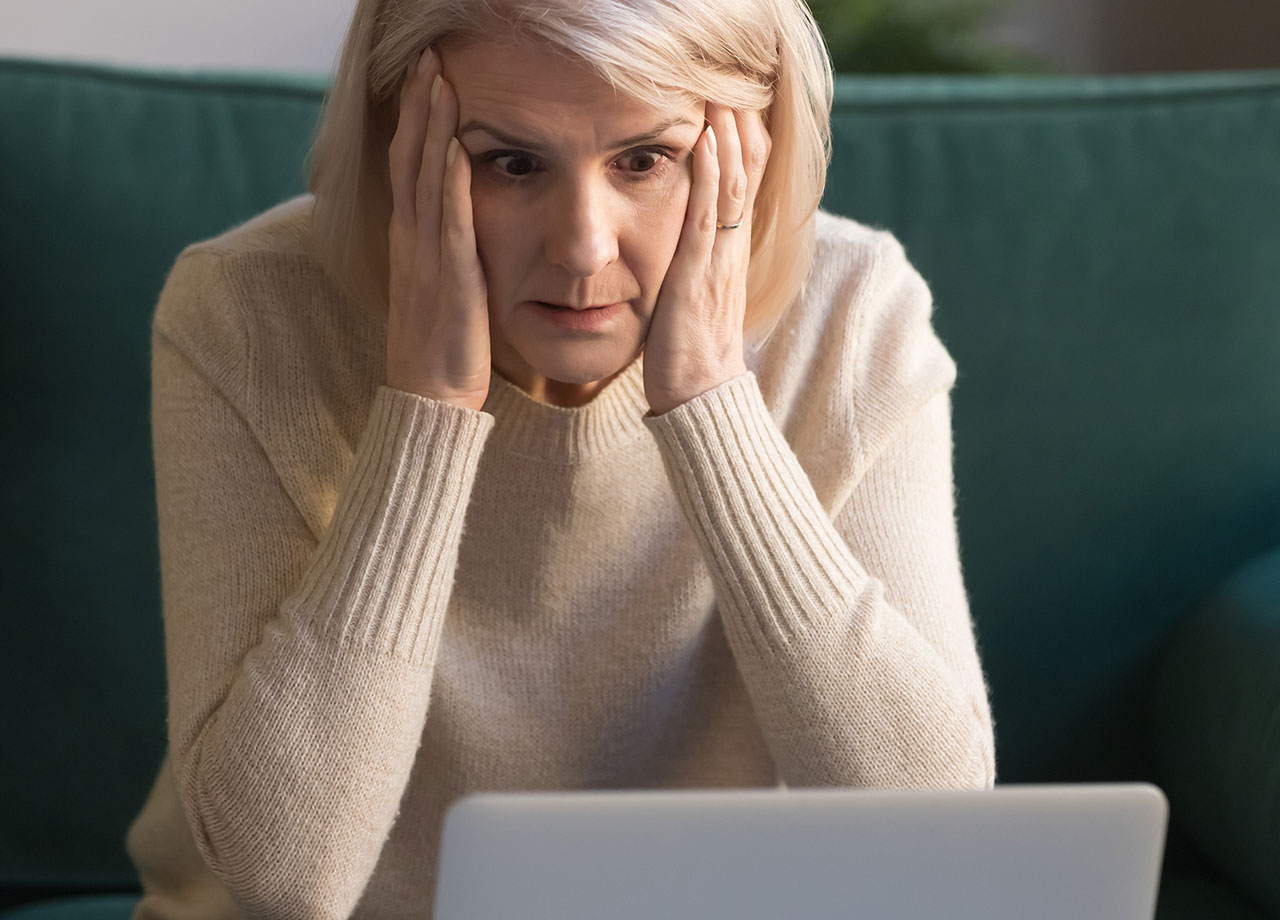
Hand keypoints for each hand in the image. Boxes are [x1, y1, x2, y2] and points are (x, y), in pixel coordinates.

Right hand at [386, 47, 490, 411]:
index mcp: (410, 241)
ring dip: (433, 128)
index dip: (415, 121)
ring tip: (440, 81)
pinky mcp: (449, 278)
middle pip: (409, 158)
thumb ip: (445, 252)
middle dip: (420, 106)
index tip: (426, 80)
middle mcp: (411, 240)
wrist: (430, 397)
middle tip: (428, 58)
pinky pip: (448, 221)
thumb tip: (457, 226)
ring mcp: (425, 257)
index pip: (408, 167)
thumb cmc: (442, 348)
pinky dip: (451, 182)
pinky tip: (457, 147)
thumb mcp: (441, 288)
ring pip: (425, 179)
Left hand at [643, 101, 771, 416]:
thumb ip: (699, 270)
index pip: (744, 184)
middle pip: (747, 172)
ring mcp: (717, 260)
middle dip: (740, 124)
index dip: (743, 141)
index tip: (734, 102)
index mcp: (730, 254)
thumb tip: (693, 251)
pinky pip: (706, 213)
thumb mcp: (698, 301)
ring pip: (730, 182)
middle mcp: (730, 250)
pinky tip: (704, 139)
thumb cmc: (693, 356)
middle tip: (731, 80)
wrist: (701, 399)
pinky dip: (707, 172)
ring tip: (721, 90)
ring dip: (726, 132)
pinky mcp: (697, 274)